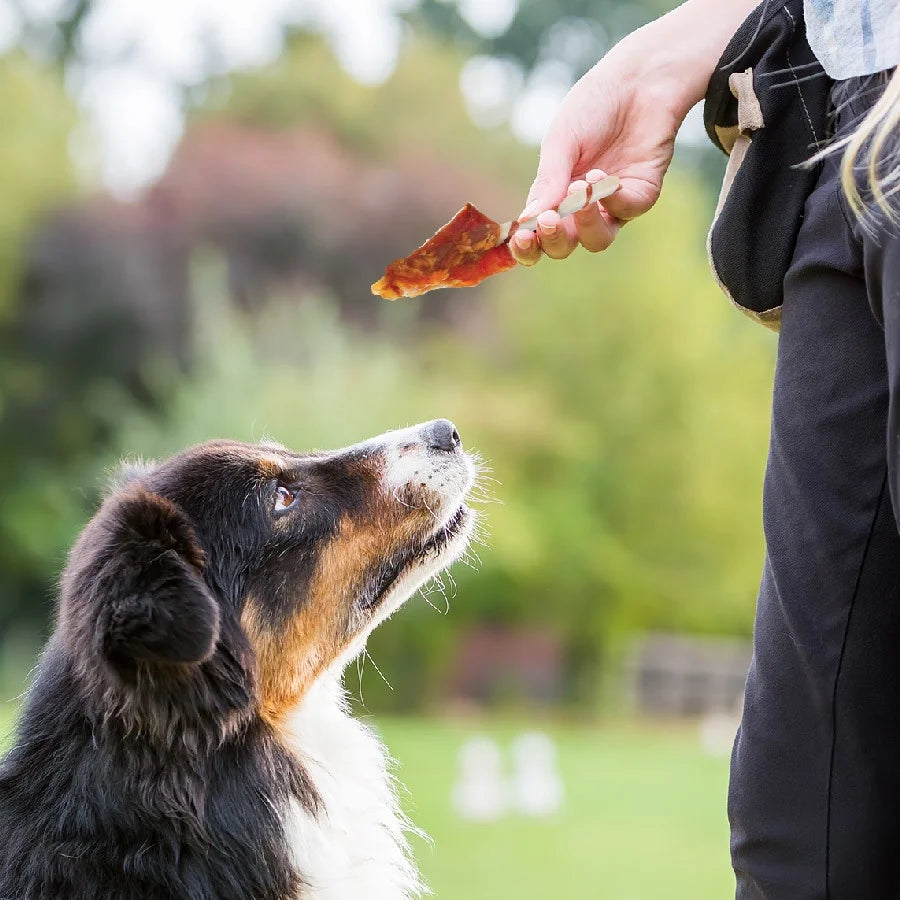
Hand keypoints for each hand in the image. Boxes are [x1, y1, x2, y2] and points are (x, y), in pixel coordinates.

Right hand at [511, 0, 759, 264]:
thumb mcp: (562, 142)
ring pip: (596, 241)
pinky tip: (604, 175)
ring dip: (586, 224)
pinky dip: (612, 199)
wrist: (640, 81)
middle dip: (553, 240)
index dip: (526, 246)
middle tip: (548, 220)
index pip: (535, 236)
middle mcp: (581, 208)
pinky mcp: (641, 195)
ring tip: (581, 190)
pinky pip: (625, 212)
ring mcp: (613, 205)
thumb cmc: (594, 106)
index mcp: (554, 196)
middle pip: (563, 247)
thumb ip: (548, 181)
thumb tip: (528, 219)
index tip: (521, 236)